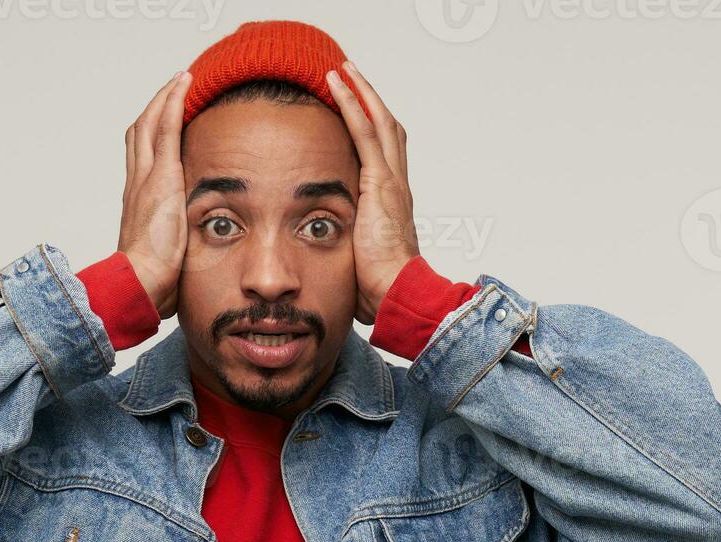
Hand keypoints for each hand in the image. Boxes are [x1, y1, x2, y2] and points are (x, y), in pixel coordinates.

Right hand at [118, 71, 191, 318]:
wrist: (139, 282)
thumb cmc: (150, 279)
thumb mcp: (164, 255)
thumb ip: (172, 245)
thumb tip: (184, 256)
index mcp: (137, 200)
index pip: (140, 156)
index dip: (150, 133)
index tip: (163, 119)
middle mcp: (137, 182)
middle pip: (140, 132)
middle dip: (156, 108)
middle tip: (173, 88)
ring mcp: (146, 177)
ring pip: (150, 123)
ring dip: (165, 97)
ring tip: (182, 79)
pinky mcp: (161, 176)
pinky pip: (166, 128)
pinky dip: (173, 102)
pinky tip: (184, 84)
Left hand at [325, 62, 419, 324]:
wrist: (397, 294)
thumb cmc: (378, 288)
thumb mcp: (358, 260)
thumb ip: (346, 248)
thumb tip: (323, 256)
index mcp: (392, 203)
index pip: (386, 154)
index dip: (373, 128)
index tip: (357, 110)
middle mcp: (397, 185)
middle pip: (389, 129)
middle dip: (370, 100)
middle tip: (351, 76)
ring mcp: (391, 181)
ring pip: (380, 121)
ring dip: (361, 92)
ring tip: (342, 69)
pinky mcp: (380, 182)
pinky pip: (367, 131)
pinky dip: (353, 103)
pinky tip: (339, 83)